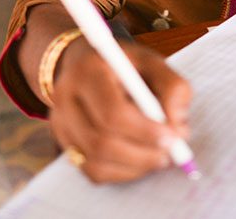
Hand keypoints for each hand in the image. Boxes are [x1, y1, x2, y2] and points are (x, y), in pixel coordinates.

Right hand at [48, 39, 192, 183]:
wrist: (87, 64)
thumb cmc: (124, 66)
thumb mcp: (153, 63)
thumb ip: (173, 87)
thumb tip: (175, 126)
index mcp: (88, 71)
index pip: (112, 113)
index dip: (144, 131)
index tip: (172, 137)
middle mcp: (65, 98)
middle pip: (101, 143)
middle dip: (142, 154)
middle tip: (170, 153)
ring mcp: (60, 123)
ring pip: (96, 162)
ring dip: (135, 167)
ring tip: (158, 156)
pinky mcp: (64, 142)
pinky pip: (92, 171)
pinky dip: (122, 173)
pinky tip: (139, 160)